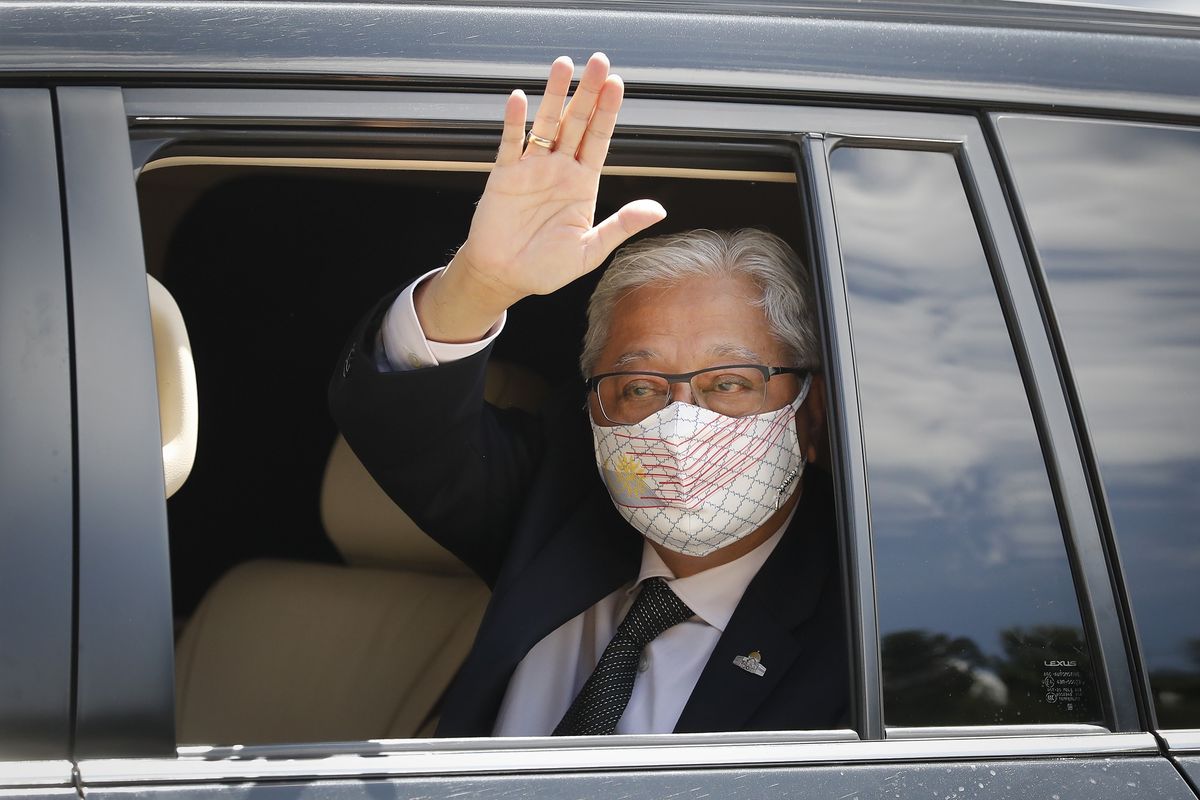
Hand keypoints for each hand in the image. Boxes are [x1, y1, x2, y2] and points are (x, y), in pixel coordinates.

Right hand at [416, 53, 666, 342]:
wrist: (506, 277)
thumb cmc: (547, 268)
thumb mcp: (591, 251)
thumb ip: (622, 226)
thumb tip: (658, 210)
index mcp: (583, 184)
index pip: (599, 139)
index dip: (607, 112)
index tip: (617, 84)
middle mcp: (559, 169)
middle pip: (576, 122)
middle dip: (588, 92)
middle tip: (599, 61)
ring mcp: (531, 169)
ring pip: (546, 124)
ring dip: (554, 95)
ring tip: (563, 65)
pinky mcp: (504, 176)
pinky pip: (509, 143)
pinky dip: (513, 122)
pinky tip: (518, 99)